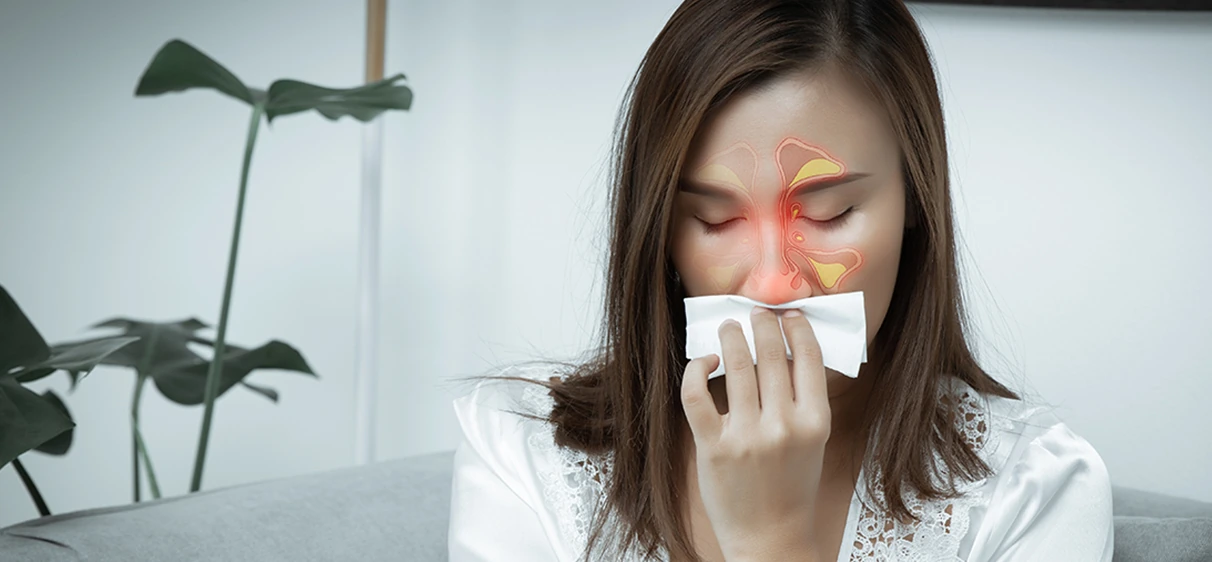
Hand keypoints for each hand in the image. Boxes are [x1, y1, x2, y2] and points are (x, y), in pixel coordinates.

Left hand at [680, 307, 829, 560]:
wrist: (770, 537)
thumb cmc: (792, 487)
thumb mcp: (814, 442)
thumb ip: (805, 401)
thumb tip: (789, 353)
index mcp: (815, 422)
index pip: (808, 359)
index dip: (797, 330)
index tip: (789, 315)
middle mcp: (783, 425)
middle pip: (770, 356)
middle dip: (762, 325)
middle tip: (756, 312)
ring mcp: (746, 436)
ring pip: (736, 367)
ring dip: (731, 338)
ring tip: (728, 327)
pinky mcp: (713, 446)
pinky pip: (697, 395)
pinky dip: (697, 370)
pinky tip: (703, 362)